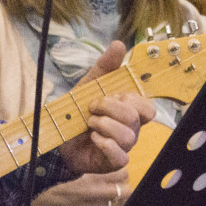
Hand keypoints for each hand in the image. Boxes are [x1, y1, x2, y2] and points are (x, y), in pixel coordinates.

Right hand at [30, 169, 131, 205]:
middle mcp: (96, 196)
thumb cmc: (58, 184)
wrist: (42, 201)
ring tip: (115, 198)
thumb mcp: (78, 175)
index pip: (122, 175)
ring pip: (122, 205)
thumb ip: (98, 177)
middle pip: (127, 191)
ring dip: (121, 201)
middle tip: (119, 186)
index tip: (119, 174)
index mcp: (93, 181)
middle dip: (125, 188)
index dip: (123, 174)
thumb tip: (118, 175)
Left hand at [58, 40, 155, 172]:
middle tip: (93, 107)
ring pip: (128, 136)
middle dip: (111, 108)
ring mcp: (124, 147)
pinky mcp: (113, 162)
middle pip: (136, 117)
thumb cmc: (79, 112)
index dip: (131, 99)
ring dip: (104, 125)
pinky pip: (121, 156)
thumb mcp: (89, 85)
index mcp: (129, 111)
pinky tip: (93, 139)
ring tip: (89, 123)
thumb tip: (119, 44)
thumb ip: (105, 66)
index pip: (147, 107)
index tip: (111, 95)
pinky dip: (106, 144)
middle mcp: (131, 129)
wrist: (58, 139)